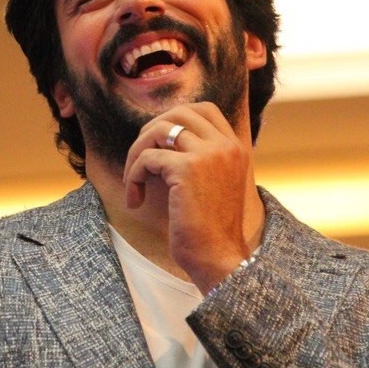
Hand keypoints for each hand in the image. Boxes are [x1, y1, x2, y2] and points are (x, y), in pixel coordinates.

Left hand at [122, 102, 256, 293]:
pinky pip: (147, 157)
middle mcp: (225, 145)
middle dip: (151, 131)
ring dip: (137, 153)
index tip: (159, 143)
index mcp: (236, 147)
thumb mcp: (215, 183)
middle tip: (140, 159)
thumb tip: (163, 135)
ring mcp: (208, 154)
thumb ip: (201, 157)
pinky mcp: (186, 169)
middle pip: (178, 112)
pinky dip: (133, 175)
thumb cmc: (210, 229)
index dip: (175, 118)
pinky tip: (135, 199)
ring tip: (132, 181)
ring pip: (158, 131)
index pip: (204, 109)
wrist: (218, 258)